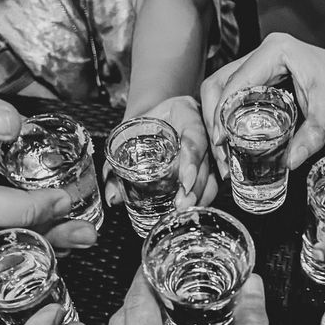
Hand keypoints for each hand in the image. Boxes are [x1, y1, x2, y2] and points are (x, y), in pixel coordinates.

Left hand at [106, 95, 216, 209]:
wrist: (152, 120)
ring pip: (212, 176)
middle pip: (206, 160)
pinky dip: (201, 199)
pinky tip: (191, 211)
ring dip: (200, 196)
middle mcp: (203, 131)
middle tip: (182, 204)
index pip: (195, 136)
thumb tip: (113, 196)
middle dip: (197, 186)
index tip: (185, 181)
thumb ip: (117, 162)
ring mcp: (208, 150)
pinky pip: (210, 184)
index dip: (192, 159)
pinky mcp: (208, 166)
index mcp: (187, 113)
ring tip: (185, 211)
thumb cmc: (141, 125)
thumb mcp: (127, 136)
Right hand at [201, 33, 324, 173]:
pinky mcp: (258, 76)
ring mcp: (257, 63)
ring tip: (223, 152)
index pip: (234, 83)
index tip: (221, 142)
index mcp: (275, 52)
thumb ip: (311, 136)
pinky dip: (226, 118)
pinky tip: (231, 142)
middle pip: (218, 84)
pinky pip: (233, 95)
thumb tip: (289, 161)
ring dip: (216, 120)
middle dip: (212, 120)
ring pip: (220, 90)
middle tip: (220, 152)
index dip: (221, 114)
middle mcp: (261, 54)